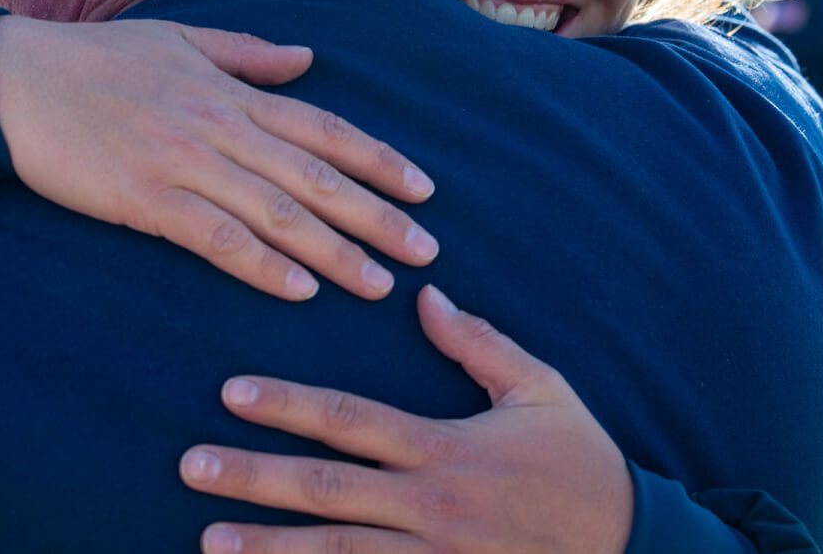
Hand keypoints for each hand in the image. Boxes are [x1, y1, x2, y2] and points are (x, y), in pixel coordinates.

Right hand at [0, 16, 436, 300]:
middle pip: (315, 176)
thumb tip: (307, 58)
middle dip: (377, 216)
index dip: (379, 159)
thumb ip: (248, 54)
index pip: (324, 128)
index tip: (425, 189)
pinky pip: (215, 236)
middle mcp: (220, 125)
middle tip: (426, 253)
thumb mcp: (180, 39)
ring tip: (378, 285)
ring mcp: (183, 162)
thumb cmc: (96, 59)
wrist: (12, 81)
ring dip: (333, 251)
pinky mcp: (145, 198)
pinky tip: (297, 291)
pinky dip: (260, 264)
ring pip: (276, 211)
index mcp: (231, 91)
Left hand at [180, 285, 633, 553]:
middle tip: (190, 465)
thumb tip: (427, 294)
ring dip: (268, 548)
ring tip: (207, 539)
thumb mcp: (542, 390)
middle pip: (325, 489)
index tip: (232, 392)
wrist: (632, 550)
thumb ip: (480, 343)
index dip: (288, 404)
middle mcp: (431, 507)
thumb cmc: (582, 464)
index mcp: (448, 448)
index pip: (352, 419)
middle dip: (252, 477)